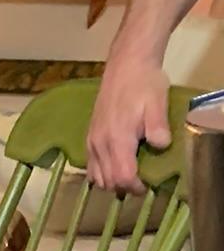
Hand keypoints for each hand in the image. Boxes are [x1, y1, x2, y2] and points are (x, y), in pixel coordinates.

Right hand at [87, 52, 171, 193]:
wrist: (126, 63)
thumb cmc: (144, 82)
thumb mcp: (158, 103)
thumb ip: (158, 127)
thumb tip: (161, 146)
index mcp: (118, 139)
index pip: (122, 177)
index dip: (135, 187)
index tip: (147, 186)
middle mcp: (100, 144)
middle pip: (108, 181)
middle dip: (124, 187)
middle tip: (140, 182)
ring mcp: (92, 141)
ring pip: (97, 177)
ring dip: (112, 182)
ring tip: (127, 176)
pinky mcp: (89, 137)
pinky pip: (91, 166)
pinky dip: (101, 173)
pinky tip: (113, 166)